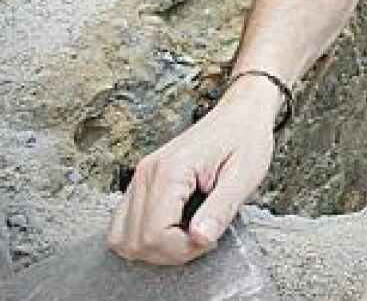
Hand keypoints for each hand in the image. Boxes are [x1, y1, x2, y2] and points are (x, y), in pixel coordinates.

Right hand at [107, 77, 277, 263]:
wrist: (241, 114)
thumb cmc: (246, 139)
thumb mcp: (244, 176)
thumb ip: (221, 209)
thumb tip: (200, 240)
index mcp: (171, 170)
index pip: (154, 234)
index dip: (182, 249)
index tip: (209, 240)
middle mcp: (147, 173)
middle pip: (134, 241)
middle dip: (169, 252)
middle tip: (202, 239)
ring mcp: (140, 177)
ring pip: (120, 236)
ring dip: (153, 247)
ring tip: (187, 235)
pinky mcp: (142, 181)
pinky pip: (125, 222)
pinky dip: (145, 235)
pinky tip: (175, 227)